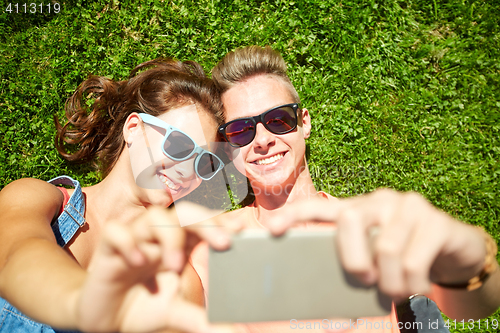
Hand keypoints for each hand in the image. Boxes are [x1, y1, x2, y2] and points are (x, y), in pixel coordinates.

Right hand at [75, 203, 237, 332]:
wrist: (105, 320)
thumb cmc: (143, 307)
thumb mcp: (175, 312)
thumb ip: (202, 320)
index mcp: (179, 246)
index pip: (201, 223)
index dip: (220, 221)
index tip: (241, 228)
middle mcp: (159, 237)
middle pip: (183, 213)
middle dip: (205, 222)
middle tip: (224, 241)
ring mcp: (134, 240)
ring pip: (154, 217)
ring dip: (169, 236)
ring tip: (175, 264)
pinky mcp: (107, 250)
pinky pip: (116, 232)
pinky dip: (127, 242)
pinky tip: (137, 260)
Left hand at [268, 189, 487, 300]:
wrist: (453, 247)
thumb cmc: (402, 254)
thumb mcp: (374, 257)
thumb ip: (354, 264)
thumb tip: (326, 298)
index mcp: (356, 210)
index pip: (318, 206)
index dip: (293, 216)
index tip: (272, 229)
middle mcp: (378, 201)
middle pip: (349, 221)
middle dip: (351, 259)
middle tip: (364, 281)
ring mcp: (407, 206)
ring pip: (386, 247)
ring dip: (389, 283)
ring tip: (395, 294)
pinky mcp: (436, 220)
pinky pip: (414, 260)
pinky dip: (412, 286)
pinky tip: (416, 291)